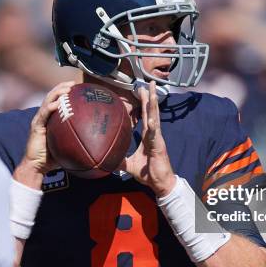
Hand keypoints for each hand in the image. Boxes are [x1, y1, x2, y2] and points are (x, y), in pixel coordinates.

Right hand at [14, 81, 74, 186]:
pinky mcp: (36, 126)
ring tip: (67, 89)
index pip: (58, 101)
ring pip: (47, 101)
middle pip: (52, 96)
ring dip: (57, 93)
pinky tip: (57, 103)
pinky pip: (43, 114)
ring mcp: (39, 120)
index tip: (78, 87)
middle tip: (74, 83)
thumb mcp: (69, 147)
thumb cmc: (53, 158)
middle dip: (62, 87)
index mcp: (51, 119)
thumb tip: (99, 144)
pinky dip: (50, 107)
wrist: (37, 167)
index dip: (66, 92)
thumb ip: (79, 141)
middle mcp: (44, 117)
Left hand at [120, 81, 175, 196]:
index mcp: (148, 137)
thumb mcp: (129, 166)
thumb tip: (105, 160)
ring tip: (152, 92)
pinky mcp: (159, 146)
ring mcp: (157, 139)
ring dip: (153, 105)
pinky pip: (155, 133)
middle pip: (151, 112)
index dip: (144, 104)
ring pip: (155, 118)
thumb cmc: (148, 174)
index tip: (140, 91)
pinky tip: (150, 118)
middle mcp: (154, 134)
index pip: (145, 116)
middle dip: (150, 97)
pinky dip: (153, 125)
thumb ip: (119, 161)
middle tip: (148, 83)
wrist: (160, 183)